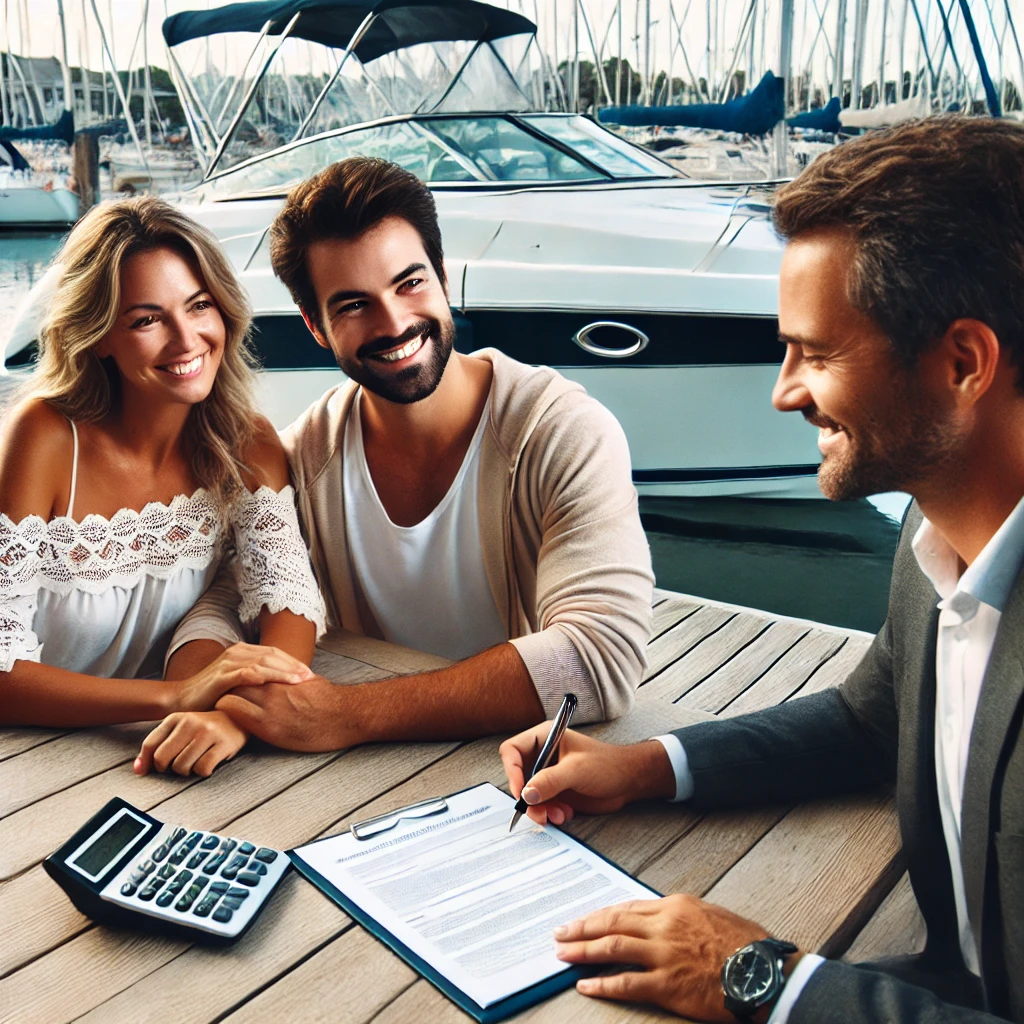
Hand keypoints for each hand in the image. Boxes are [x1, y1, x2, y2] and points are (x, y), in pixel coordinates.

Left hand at [134, 710, 247, 777]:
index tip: (151, 771)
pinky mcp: (223, 743)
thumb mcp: (180, 729)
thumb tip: (138, 770)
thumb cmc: (204, 729)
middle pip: (162, 758)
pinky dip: (204, 772)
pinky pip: (202, 769)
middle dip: (168, 768)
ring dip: (187, 771)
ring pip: (181, 767)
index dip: (147, 763)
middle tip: (178, 765)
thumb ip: (158, 746)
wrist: (237, 719)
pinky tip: (209, 763)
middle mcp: (190, 722)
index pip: (150, 745)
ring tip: (196, 762)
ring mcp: (207, 732)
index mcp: (176, 717)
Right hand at [171, 642, 313, 712]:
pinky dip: (265, 677)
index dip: (292, 662)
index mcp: (242, 652)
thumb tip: (282, 689)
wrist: (181, 700)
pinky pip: (248, 673)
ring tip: (300, 680)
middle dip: (293, 665)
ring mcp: (229, 662)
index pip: (274, 653)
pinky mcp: (222, 675)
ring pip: (263, 662)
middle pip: (273, 655)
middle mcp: (237, 653)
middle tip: (310, 676)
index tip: (309, 673)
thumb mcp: (238, 685)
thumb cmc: (212, 696)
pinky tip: (278, 683)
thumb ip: (256, 681)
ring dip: (284, 671)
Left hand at [216, 674, 351, 751]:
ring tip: (223, 713)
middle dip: (227, 690)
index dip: (238, 679)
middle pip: (235, 682)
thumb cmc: (332, 700)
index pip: (246, 671)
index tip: (234, 688)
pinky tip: (229, 725)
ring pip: (230, 697)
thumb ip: (291, 679)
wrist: (345, 716)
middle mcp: (271, 688)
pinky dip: (229, 718)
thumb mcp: (309, 682)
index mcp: (280, 677)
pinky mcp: (268, 727)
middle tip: (222, 700)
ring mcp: (268, 706)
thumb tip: (289, 678)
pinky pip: (236, 716)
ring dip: (225, 704)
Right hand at [499, 726, 675, 824]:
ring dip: (540, 810)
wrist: (628, 782)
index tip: (521, 792)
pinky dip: (549, 813)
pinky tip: (565, 814)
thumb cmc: (607, 765)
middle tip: (539, 811)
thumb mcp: (577, 771)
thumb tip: (526, 793)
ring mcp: (548, 775)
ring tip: (558, 815)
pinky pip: (541, 805)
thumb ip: (550, 780)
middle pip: (518, 777)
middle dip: (527, 798)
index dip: (512, 771)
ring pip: (528, 796)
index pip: (512, 751)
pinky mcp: (555, 791)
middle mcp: (543, 756)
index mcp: (544, 738)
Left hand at [555, 893, 799, 1022]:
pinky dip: (603, 983)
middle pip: (613, 922)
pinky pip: (627, 983)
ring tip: (562, 954)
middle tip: (560, 933)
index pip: (627, 907)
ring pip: (613, 947)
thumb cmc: (745, 945)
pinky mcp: (668, 985)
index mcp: (675, 906)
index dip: (601, 914)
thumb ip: (680, 917)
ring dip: (583, 950)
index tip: (584, 919)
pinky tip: (586, 984)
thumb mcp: (711, 915)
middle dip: (582, 927)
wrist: (765, 972)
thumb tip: (658, 921)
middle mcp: (665, 926)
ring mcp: (665, 955)